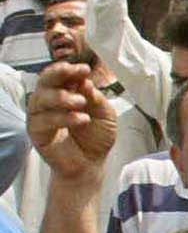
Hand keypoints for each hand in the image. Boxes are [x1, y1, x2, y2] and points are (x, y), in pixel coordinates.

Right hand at [28, 63, 118, 179]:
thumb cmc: (96, 137)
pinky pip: (43, 121)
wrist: (91, 163)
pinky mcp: (36, 132)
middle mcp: (49, 101)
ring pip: (41, 98)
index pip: (61, 75)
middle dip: (59, 74)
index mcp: (65, 92)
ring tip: (81, 102)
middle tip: (76, 74)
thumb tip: (86, 82)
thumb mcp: (105, 114)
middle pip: (45, 81)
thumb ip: (96, 99)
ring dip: (62, 97)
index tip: (84, 69)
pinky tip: (81, 119)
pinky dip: (63, 117)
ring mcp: (40, 116)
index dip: (70, 69)